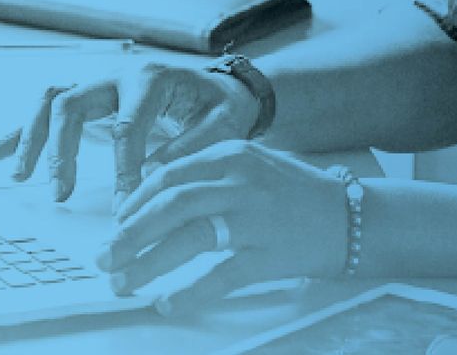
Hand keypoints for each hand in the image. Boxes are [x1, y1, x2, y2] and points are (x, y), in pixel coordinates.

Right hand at [0, 62, 259, 210]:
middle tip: (62, 194)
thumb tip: (153, 175)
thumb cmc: (222, 106)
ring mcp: (100, 83)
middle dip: (62, 150)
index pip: (126, 125)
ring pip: (52, 101)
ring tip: (20, 177)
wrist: (220, 86)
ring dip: (33, 138)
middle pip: (73, 104)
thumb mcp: (224, 124)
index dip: (122, 168)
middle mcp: (118, 75)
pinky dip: (21, 130)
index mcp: (152, 79)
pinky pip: (47, 107)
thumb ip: (193, 146)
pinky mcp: (91, 96)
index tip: (123, 206)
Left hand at [96, 140, 346, 316]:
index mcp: (233, 153)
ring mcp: (256, 216)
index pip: (169, 175)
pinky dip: (189, 291)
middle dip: (129, 233)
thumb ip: (209, 170)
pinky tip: (167, 302)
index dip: (136, 202)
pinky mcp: (271, 253)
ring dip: (147, 262)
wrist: (353, 216)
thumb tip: (155, 189)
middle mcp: (241, 180)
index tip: (117, 224)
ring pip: (188, 238)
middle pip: (170, 205)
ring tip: (122, 281)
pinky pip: (221, 275)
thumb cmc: (297, 191)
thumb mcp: (253, 163)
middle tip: (104, 256)